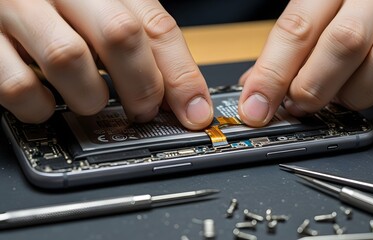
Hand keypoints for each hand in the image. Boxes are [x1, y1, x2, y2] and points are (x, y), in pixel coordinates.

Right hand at [0, 0, 212, 129]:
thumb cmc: (60, 10)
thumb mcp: (106, 15)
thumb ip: (142, 48)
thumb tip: (182, 99)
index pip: (155, 26)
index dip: (182, 75)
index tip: (194, 112)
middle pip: (120, 34)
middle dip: (142, 87)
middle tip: (143, 110)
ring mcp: (18, 10)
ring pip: (68, 58)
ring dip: (90, 96)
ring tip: (90, 100)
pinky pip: (18, 85)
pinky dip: (42, 106)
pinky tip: (48, 101)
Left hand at [238, 0, 372, 126]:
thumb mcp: (321, 6)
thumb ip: (293, 42)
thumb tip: (258, 87)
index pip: (298, 28)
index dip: (272, 74)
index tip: (255, 107)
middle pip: (344, 45)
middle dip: (313, 88)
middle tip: (300, 103)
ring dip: (354, 95)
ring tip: (342, 93)